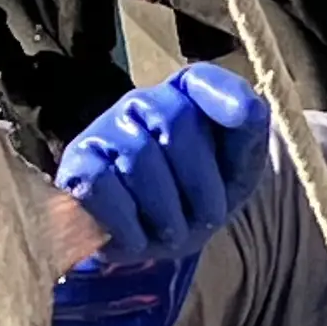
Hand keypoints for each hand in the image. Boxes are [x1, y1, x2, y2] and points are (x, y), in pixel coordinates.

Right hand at [53, 65, 269, 269]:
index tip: (241, 117)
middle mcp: (142, 104)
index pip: (202, 80)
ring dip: (167, 215)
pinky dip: (128, 225)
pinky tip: (135, 237)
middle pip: (177, 124)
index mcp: (184, 99)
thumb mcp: (234, 174)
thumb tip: (246, 107)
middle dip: (202, 186)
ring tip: (169, 232)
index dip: (223, 96)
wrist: (142, 245)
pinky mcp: (76, 165)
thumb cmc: (193, 202)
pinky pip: (102, 186)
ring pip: (139, 159)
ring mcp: (104, 130)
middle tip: (203, 220)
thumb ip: (249, 135)